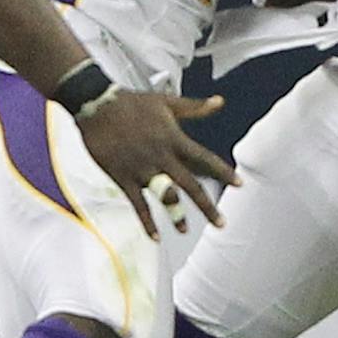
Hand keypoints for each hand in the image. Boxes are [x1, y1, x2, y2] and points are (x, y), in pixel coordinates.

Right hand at [75, 89, 238, 237]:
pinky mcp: (123, 176)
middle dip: (207, 206)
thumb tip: (220, 101)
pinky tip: (155, 236)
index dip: (224, 172)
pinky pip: (138, 204)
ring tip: (185, 231)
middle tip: (221, 223)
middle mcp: (161, 156)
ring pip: (165, 197)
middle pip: (190, 186)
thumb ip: (195, 107)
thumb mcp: (167, 101)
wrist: (98, 105)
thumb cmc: (132, 102)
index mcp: (174, 139)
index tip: (240, 184)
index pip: (205, 159)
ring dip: (177, 216)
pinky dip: (147, 222)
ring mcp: (142, 168)